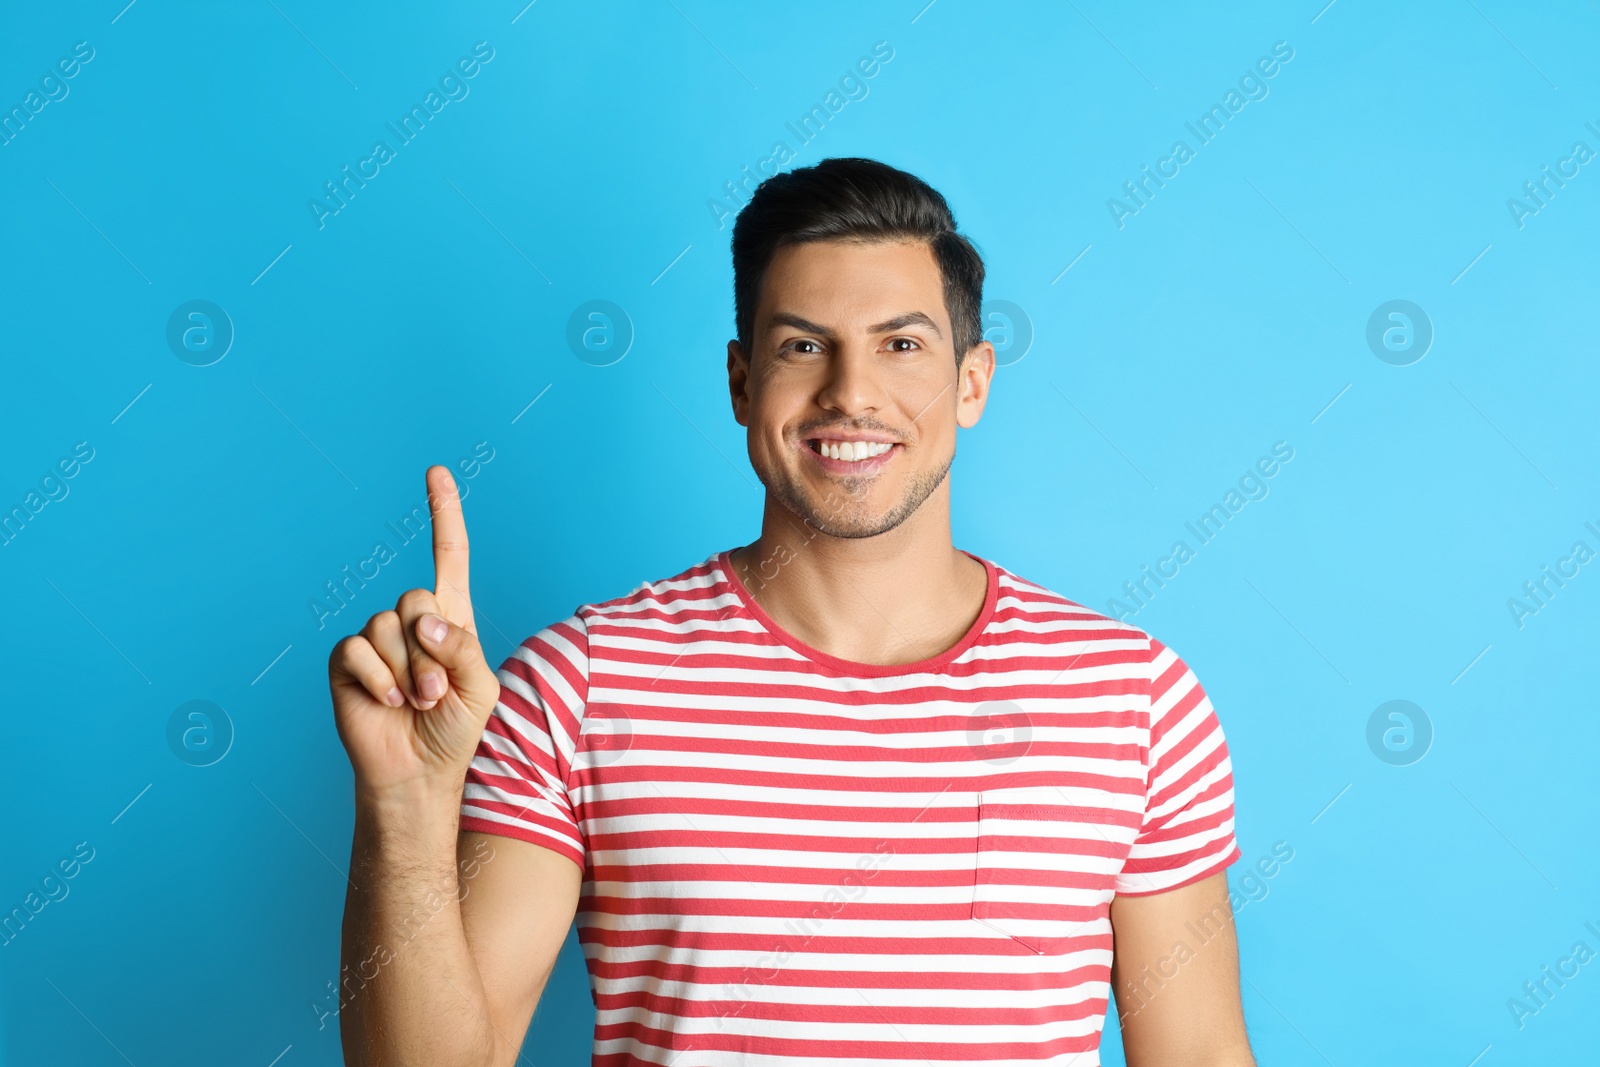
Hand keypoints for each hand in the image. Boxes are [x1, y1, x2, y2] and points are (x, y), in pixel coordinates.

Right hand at [329, 466, 500, 796]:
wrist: (418, 771)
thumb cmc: (454, 728)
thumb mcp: (480, 686)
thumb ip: (462, 647)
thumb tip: (422, 620)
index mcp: (450, 617)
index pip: (448, 555)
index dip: (443, 513)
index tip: (436, 472)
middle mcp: (411, 620)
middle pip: (416, 596)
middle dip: (431, 648)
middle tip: (437, 691)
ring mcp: (376, 638)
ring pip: (387, 626)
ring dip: (408, 671)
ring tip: (415, 703)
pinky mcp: (347, 660)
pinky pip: (359, 650)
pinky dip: (380, 681)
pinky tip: (388, 703)